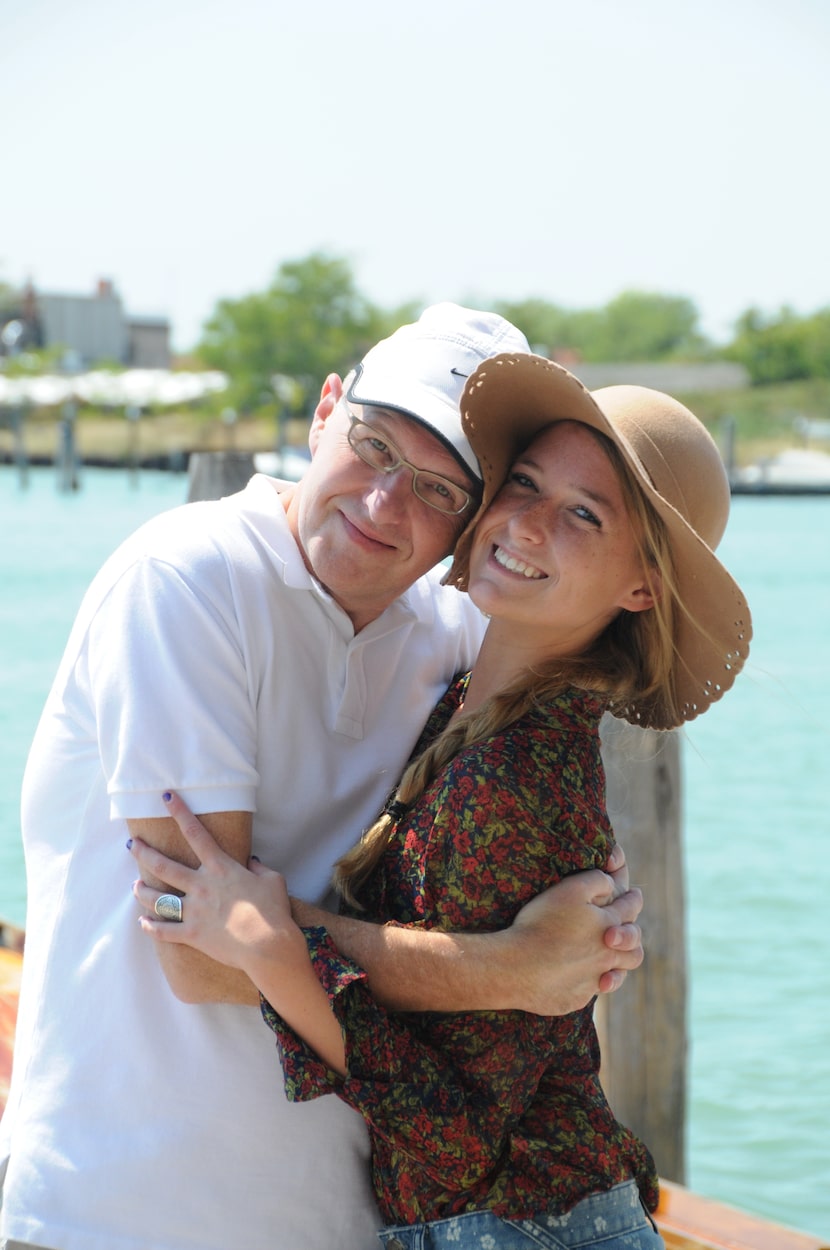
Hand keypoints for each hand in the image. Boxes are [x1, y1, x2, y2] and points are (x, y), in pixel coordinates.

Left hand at [130, 792, 300, 976]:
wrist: (267, 946)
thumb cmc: (274, 911)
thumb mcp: (273, 880)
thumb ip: (259, 868)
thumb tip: (252, 861)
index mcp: (221, 868)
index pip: (196, 833)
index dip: (180, 812)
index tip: (167, 797)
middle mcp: (202, 886)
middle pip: (164, 865)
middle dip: (144, 852)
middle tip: (132, 844)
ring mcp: (194, 911)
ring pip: (158, 898)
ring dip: (142, 891)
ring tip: (135, 885)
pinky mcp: (192, 934)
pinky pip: (164, 930)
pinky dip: (150, 927)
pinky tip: (142, 922)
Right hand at [504, 863, 643, 1015]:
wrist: (516, 967)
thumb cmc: (542, 924)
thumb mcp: (570, 889)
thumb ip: (596, 881)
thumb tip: (611, 883)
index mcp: (609, 926)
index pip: (630, 909)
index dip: (633, 899)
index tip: (635, 895)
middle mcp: (607, 956)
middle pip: (634, 949)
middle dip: (633, 938)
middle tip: (626, 933)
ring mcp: (592, 981)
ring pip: (618, 975)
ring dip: (618, 968)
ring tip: (611, 965)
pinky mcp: (575, 999)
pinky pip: (589, 992)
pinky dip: (588, 983)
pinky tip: (578, 978)